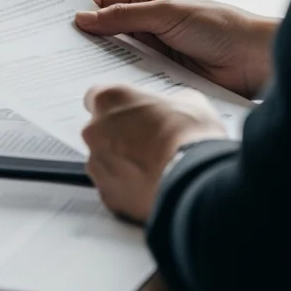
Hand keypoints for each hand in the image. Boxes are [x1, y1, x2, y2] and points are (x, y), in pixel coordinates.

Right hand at [74, 0, 275, 98]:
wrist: (256, 61)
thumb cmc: (222, 26)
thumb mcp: (167, 12)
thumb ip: (124, 15)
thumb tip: (85, 17)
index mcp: (149, 2)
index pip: (105, 3)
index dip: (81, 10)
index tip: (57, 20)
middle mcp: (148, 27)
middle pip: (107, 32)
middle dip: (86, 39)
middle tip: (59, 47)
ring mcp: (154, 54)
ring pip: (117, 57)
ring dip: (102, 61)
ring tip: (76, 67)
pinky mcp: (161, 77)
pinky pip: (133, 78)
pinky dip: (121, 80)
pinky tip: (107, 84)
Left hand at [82, 85, 227, 222]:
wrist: (196, 179)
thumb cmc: (189, 138)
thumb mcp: (189, 102)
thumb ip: (168, 102)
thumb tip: (175, 107)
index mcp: (109, 100)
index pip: (97, 97)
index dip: (117, 107)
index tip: (131, 112)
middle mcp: (95, 131)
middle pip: (100, 131)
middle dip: (119, 136)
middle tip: (149, 142)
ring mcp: (97, 164)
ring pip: (104, 162)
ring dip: (123, 163)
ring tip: (154, 167)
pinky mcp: (106, 193)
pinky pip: (113, 188)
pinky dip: (128, 188)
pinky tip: (152, 185)